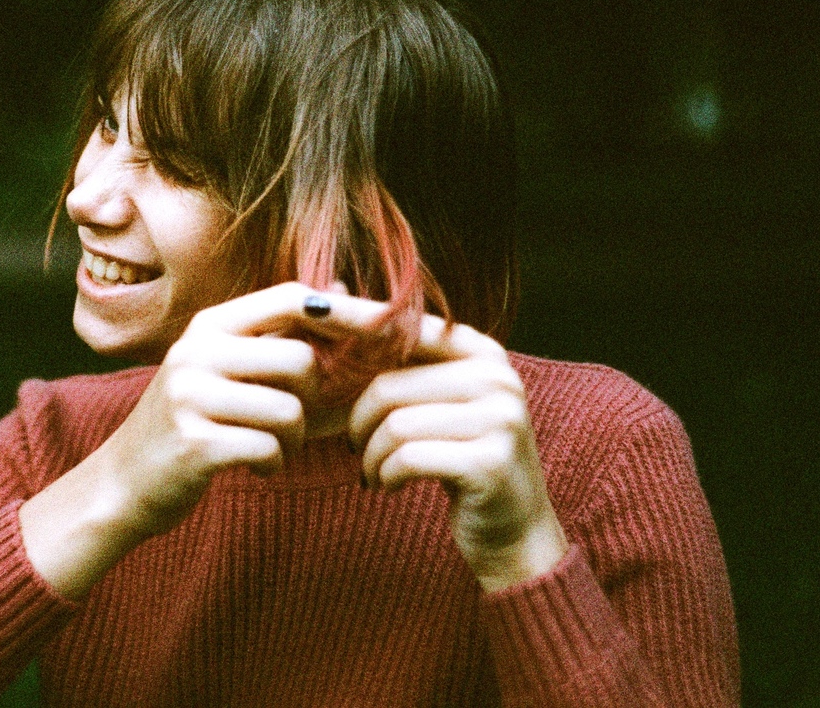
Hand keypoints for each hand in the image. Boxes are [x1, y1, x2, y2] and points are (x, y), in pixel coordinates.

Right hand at [20, 283, 321, 597]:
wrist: (124, 480)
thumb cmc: (190, 421)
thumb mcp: (224, 366)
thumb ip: (279, 333)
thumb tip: (343, 292)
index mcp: (209, 325)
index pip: (290, 298)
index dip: (346, 311)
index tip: (385, 328)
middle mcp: (196, 351)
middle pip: (301, 359)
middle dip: (313, 397)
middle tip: (292, 418)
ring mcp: (191, 396)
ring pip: (290, 410)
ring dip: (293, 439)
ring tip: (269, 446)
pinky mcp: (194, 443)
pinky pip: (269, 449)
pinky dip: (273, 464)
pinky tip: (254, 465)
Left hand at [330, 300, 566, 591]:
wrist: (513, 528)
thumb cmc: (455, 456)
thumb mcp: (431, 400)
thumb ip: (390, 353)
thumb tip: (327, 291)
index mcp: (480, 351)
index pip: (404, 326)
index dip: (352, 319)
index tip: (306, 309)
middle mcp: (497, 376)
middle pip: (389, 386)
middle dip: (358, 422)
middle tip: (355, 447)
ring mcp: (501, 418)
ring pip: (394, 424)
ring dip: (370, 455)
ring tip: (373, 470)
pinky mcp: (490, 462)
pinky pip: (407, 458)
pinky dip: (385, 475)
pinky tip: (388, 485)